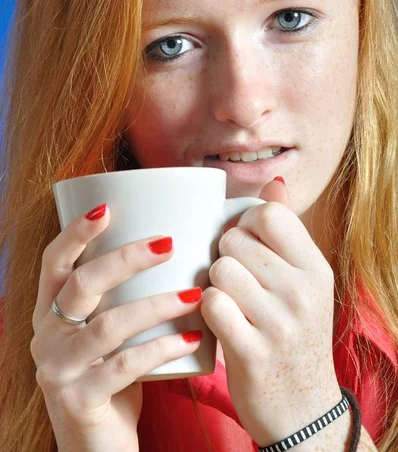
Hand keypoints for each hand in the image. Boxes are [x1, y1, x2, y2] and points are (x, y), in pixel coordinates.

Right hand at [31, 206, 202, 451]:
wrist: (98, 446)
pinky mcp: (79, 400)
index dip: (75, 233)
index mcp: (50, 311)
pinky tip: (194, 339)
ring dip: (156, 305)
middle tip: (168, 243)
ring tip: (195, 295)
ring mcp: (58, 369)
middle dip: (126, 259)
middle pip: (83, 284)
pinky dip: (162, 348)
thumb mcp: (106, 331)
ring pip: (108, 326)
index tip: (107, 208)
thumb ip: (121, 297)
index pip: (53, 262)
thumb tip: (174, 247)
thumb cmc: (110, 375)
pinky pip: (125, 367)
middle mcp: (46, 335)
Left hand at [200, 179, 342, 446]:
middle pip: (234, 240)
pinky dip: (206, 310)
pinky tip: (217, 320)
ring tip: (227, 299)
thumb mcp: (305, 283)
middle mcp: (302, 291)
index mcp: (316, 268)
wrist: (304, 410)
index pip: (268, 214)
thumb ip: (287, 232)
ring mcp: (279, 323)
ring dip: (213, 283)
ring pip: (219, 269)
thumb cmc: (295, 335)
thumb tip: (274, 182)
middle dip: (223, 254)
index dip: (243, 223)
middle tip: (233, 278)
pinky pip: (211, 304)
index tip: (242, 242)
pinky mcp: (252, 352)